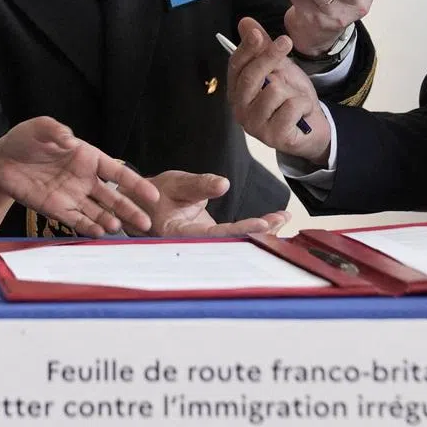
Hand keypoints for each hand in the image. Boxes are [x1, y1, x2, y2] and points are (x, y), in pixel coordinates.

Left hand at [0, 117, 158, 237]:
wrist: (0, 161)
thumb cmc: (25, 140)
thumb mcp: (41, 127)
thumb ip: (57, 131)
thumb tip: (70, 140)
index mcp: (87, 157)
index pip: (117, 172)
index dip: (136, 183)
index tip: (153, 195)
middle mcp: (84, 179)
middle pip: (112, 197)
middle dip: (130, 209)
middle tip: (145, 223)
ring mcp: (71, 196)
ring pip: (97, 212)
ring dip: (109, 221)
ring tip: (120, 229)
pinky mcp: (56, 209)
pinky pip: (76, 220)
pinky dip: (88, 227)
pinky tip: (100, 234)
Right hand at [130, 170, 288, 237]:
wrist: (144, 204)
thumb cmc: (155, 194)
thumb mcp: (175, 182)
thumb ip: (199, 184)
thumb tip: (224, 184)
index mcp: (180, 233)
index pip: (216, 235)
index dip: (242, 231)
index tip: (263, 224)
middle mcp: (194, 244)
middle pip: (231, 243)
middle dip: (259, 233)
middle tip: (280, 219)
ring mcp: (204, 242)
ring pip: (236, 241)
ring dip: (261, 231)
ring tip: (282, 217)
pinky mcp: (211, 237)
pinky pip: (236, 235)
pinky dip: (255, 228)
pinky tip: (274, 221)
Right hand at [226, 17, 330, 165]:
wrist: (313, 127)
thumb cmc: (291, 97)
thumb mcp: (279, 68)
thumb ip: (262, 48)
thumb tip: (245, 22)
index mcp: (238, 91)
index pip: (236, 66)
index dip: (246, 48)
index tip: (257, 33)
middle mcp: (240, 109)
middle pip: (250, 76)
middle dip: (269, 56)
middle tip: (286, 41)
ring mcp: (255, 126)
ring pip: (274, 91)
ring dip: (293, 90)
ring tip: (295, 98)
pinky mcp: (273, 137)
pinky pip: (291, 107)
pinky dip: (303, 104)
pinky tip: (302, 113)